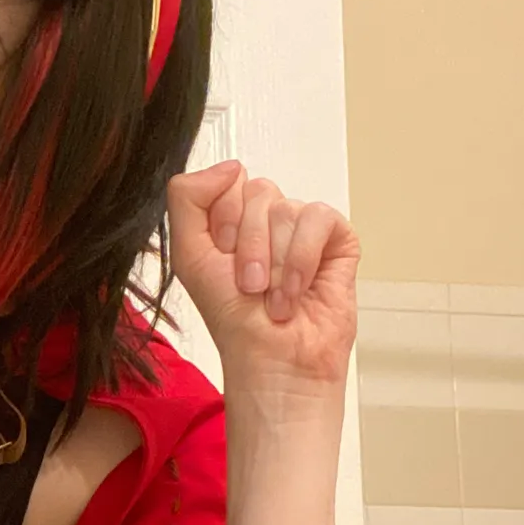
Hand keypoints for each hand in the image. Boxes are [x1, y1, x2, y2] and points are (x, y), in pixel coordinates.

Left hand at [167, 161, 358, 400]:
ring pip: (287, 209)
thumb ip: (187, 200)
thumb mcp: (189, 256)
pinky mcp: (337, 240)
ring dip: (275, 262)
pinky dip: (303, 259)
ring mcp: (303, 228)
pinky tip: (297, 291)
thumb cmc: (233, 319)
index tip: (223, 259)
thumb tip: (231, 165)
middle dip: (249, 246)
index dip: (224, 221)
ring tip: (273, 297)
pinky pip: (319, 218)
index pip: (227, 181)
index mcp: (231, 219)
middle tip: (249, 286)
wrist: (271, 359)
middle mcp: (267, 220)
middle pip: (258, 191)